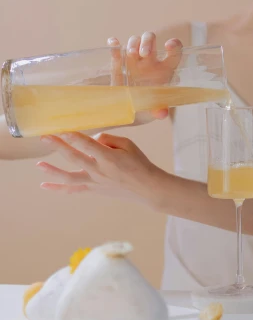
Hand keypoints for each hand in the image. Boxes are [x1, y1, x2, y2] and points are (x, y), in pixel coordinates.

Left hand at [37, 131, 166, 206]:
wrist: (146, 188)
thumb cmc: (139, 163)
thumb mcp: (128, 144)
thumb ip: (108, 139)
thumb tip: (92, 139)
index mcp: (109, 158)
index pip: (88, 144)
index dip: (74, 136)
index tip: (61, 129)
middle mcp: (99, 171)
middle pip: (74, 158)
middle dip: (58, 146)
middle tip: (44, 137)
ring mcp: (95, 182)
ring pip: (69, 177)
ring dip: (52, 171)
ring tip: (39, 165)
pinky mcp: (93, 190)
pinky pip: (72, 190)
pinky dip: (58, 188)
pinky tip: (45, 185)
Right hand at [108, 32, 181, 123]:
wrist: (130, 110)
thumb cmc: (148, 106)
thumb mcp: (155, 110)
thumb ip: (159, 110)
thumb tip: (162, 113)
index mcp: (164, 69)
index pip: (174, 52)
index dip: (174, 45)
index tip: (169, 45)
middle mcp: (150, 60)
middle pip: (150, 39)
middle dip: (147, 42)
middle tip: (144, 54)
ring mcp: (134, 60)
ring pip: (135, 40)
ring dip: (133, 43)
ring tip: (131, 54)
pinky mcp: (120, 63)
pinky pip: (117, 51)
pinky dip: (115, 45)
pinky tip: (113, 42)